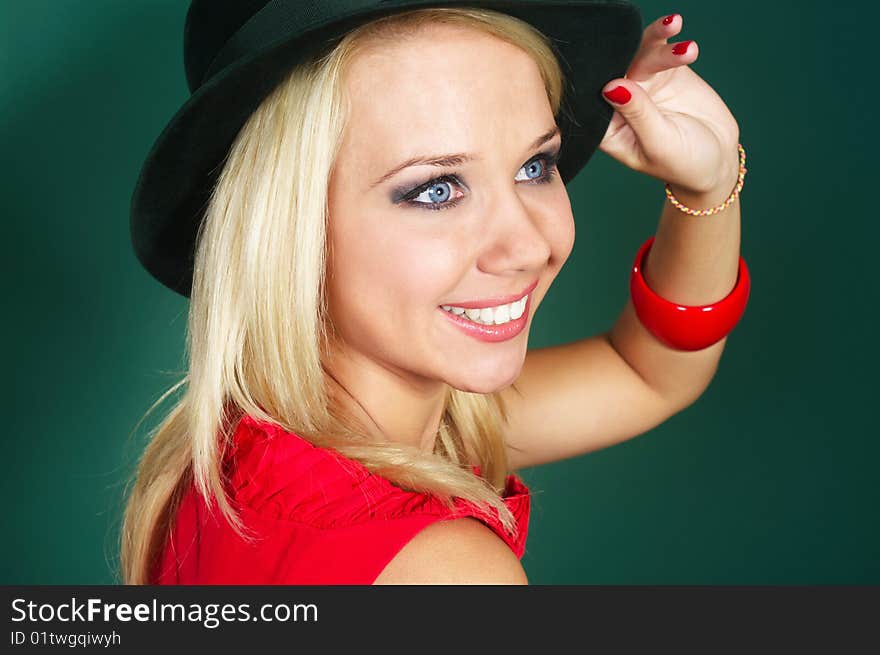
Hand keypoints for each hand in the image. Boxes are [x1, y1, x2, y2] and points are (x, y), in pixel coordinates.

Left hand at [598, 13, 740, 199]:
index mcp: (607, 128)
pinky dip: (667, 36)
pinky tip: (675, 25)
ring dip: (654, 39)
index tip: (609, 67)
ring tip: (674, 29)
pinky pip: (662, 47)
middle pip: (615, 69)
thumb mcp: (659, 144)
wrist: (718, 158)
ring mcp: (642, 85)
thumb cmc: (683, 163)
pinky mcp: (665, 71)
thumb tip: (612, 86)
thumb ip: (638, 114)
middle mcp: (619, 104)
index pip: (592, 99)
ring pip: (639, 53)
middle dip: (625, 50)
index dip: (594, 78)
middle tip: (647, 42)